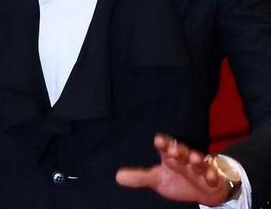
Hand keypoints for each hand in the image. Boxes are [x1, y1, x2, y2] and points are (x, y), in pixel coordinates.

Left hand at [116, 134, 230, 205]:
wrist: (204, 190)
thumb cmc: (178, 179)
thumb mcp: (158, 179)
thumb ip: (139, 177)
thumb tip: (117, 177)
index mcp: (170, 157)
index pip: (165, 147)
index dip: (163, 143)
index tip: (158, 140)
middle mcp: (185, 159)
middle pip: (181, 151)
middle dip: (178, 150)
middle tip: (174, 149)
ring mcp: (200, 168)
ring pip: (199, 161)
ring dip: (197, 160)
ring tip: (195, 159)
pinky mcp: (213, 178)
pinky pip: (214, 175)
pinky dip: (212, 175)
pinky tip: (210, 176)